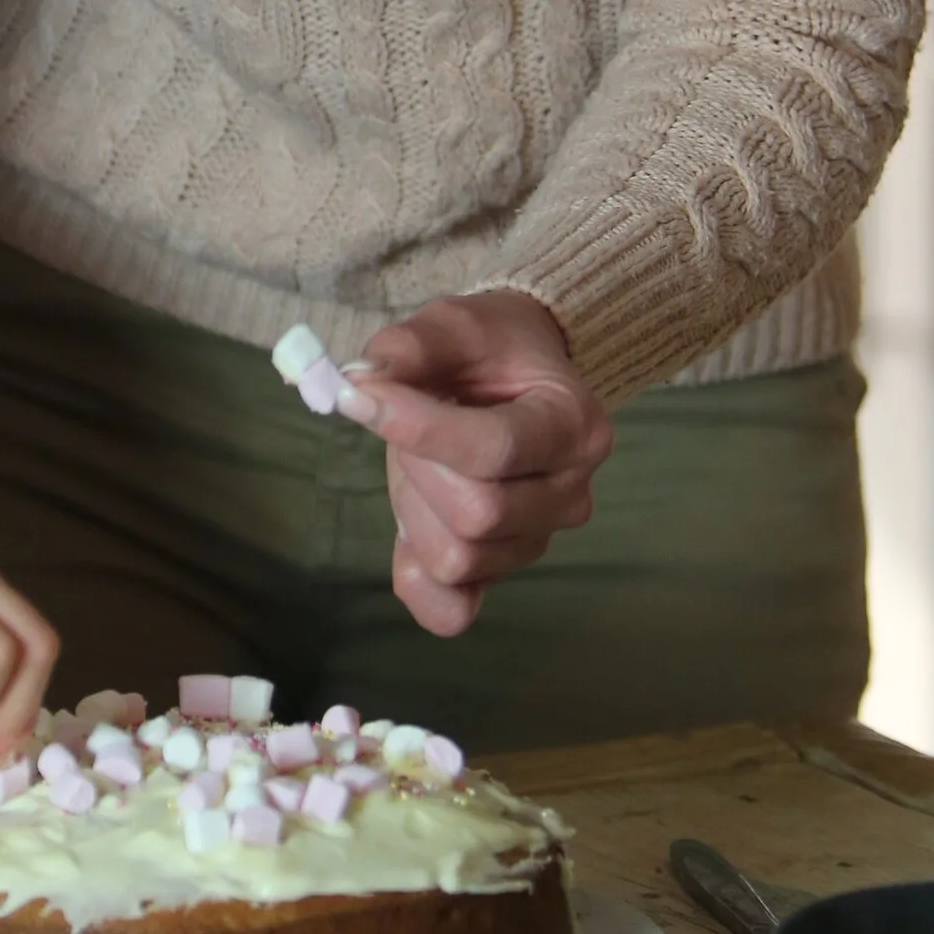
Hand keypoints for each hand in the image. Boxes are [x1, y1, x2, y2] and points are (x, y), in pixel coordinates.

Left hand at [337, 291, 614, 639]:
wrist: (516, 376)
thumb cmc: (489, 349)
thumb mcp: (454, 324)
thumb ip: (410, 345)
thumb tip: (360, 379)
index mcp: (574, 425)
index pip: (495, 450)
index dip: (417, 428)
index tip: (359, 394)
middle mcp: (571, 492)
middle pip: (478, 514)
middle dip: (417, 466)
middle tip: (403, 421)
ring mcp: (540, 538)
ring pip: (458, 559)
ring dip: (413, 508)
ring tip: (420, 462)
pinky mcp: (502, 570)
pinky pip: (453, 610)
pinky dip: (416, 579)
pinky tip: (408, 529)